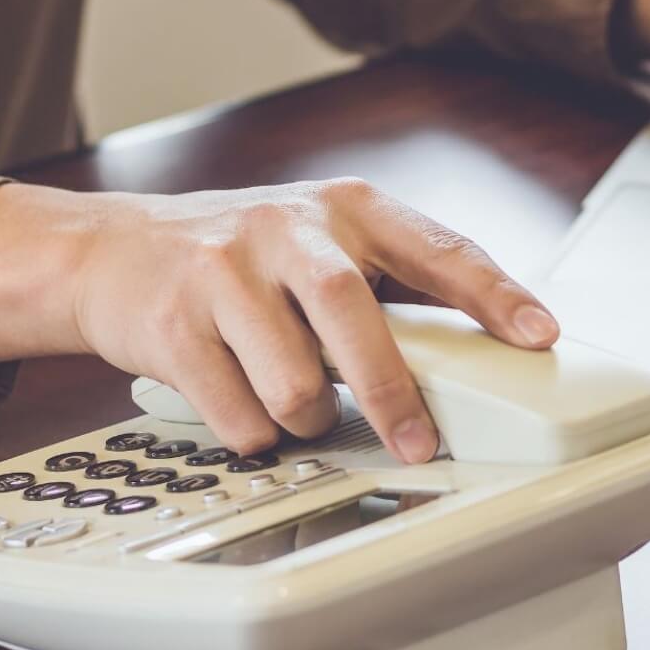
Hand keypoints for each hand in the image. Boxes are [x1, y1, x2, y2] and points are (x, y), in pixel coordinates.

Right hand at [0, 179, 556, 463]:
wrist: (110, 252)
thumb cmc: (241, 257)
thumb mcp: (321, 242)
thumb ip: (392, 285)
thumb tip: (486, 352)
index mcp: (345, 208)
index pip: (437, 246)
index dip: (494, 293)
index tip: (539, 334)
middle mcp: (285, 228)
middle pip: (353, 316)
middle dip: (391, 391)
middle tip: (418, 442)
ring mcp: (223, 273)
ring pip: (295, 384)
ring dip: (309, 418)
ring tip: (300, 403)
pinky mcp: (172, 325)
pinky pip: (238, 415)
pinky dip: (255, 434)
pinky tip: (244, 406)